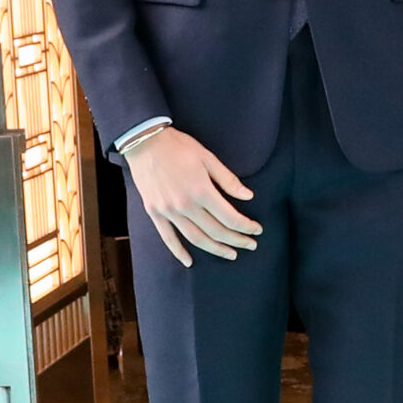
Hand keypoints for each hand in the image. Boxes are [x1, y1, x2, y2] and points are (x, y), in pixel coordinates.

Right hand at [125, 127, 259, 265]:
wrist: (144, 141)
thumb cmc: (179, 147)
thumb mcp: (208, 158)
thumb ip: (228, 180)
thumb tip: (248, 196)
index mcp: (201, 190)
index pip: (229, 217)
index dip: (245, 226)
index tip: (257, 230)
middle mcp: (185, 205)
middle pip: (216, 231)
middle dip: (236, 240)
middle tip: (251, 245)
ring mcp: (168, 211)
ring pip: (195, 238)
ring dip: (215, 249)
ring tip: (231, 254)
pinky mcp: (154, 212)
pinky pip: (168, 237)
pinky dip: (178, 251)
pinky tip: (189, 261)